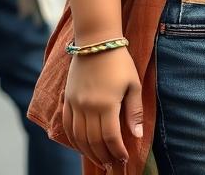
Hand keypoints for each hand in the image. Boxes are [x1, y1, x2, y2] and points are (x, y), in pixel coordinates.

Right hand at [63, 46, 142, 168]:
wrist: (97, 42)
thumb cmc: (120, 61)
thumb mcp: (133, 84)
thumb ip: (134, 111)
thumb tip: (137, 135)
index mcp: (107, 104)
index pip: (110, 137)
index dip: (117, 151)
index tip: (123, 158)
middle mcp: (88, 108)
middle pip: (93, 141)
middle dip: (103, 155)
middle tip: (111, 165)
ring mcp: (75, 104)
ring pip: (79, 137)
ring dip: (88, 152)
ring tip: (99, 160)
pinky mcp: (67, 100)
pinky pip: (67, 126)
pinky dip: (74, 139)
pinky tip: (82, 146)